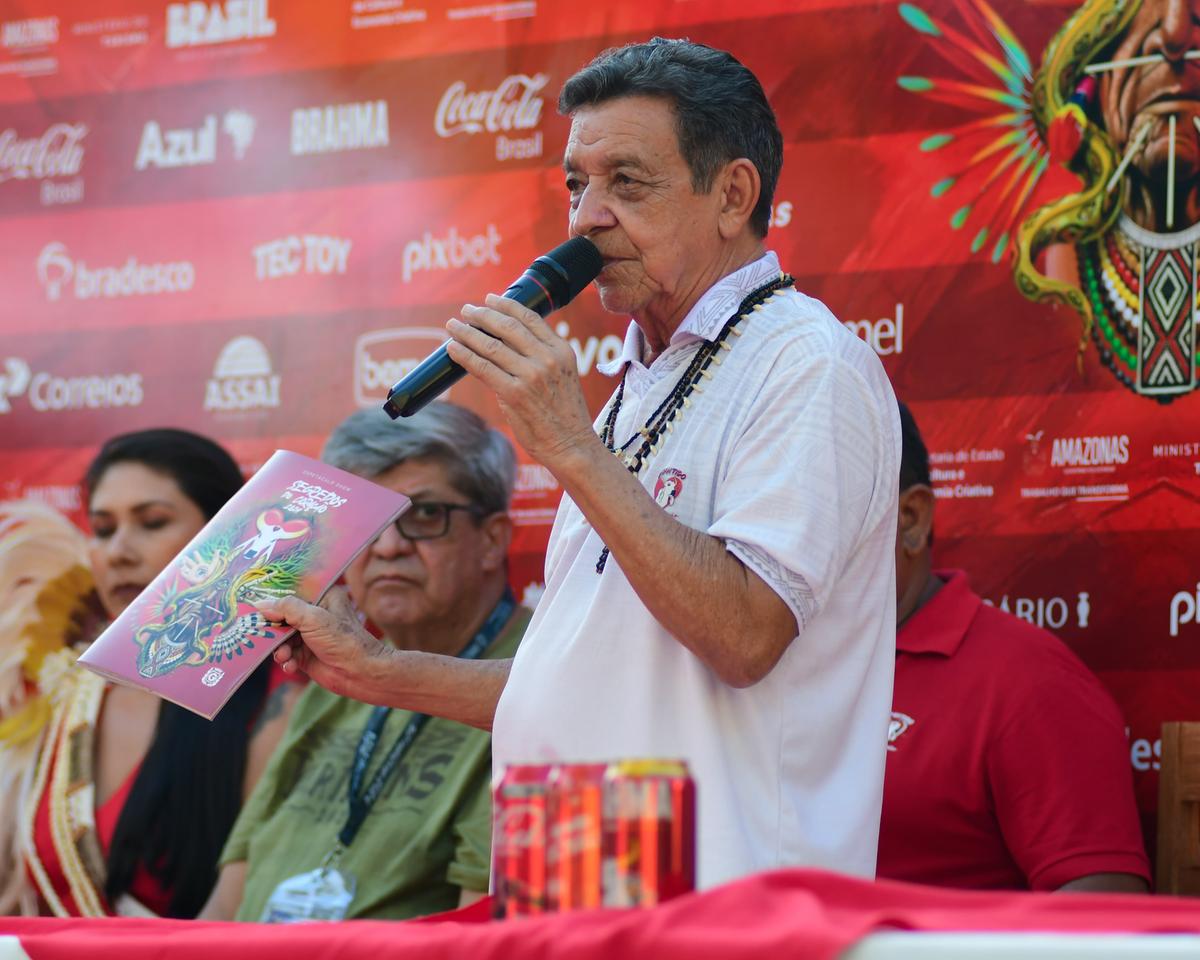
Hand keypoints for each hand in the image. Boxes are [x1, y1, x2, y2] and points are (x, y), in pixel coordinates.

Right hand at [260, 587, 393, 701]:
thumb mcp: (314, 618)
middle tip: (260, 634)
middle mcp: (315, 614)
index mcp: (323, 596)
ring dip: (279, 648)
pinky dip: (286, 660)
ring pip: (281, 638)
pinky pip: (287, 654)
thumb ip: (286, 608)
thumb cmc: (343, 640)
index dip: (274, 597)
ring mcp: (310, 635)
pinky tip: (291, 665)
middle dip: (272, 628)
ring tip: (284, 655)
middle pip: (282, 616)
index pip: (293, 591)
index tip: (254, 602)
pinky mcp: (306, 655)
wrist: (360, 673)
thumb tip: (260, 604)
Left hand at [444, 294, 598, 470]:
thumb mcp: (563, 376)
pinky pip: (482, 368)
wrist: (571, 445)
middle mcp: (547, 359)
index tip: (490, 299)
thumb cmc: (564, 414)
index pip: (530, 317)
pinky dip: (464, 355)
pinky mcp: (514, 394)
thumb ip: (542, 357)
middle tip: (466, 310)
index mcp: (561, 350)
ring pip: (490, 346)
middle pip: (507, 327)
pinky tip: (453, 348)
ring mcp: (531, 376)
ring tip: (452, 327)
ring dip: (467, 333)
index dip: (506, 305)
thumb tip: (508, 343)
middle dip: (482, 315)